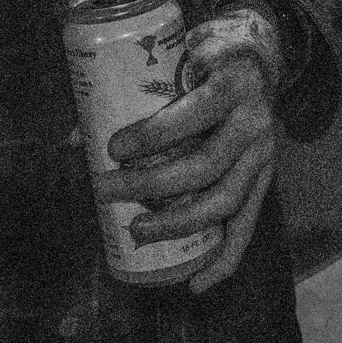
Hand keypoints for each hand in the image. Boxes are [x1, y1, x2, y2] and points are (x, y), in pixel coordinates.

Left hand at [96, 42, 277, 293]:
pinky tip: (198, 282)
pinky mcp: (265, 180)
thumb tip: (76, 139)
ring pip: (225, 200)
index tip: (112, 148)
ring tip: (136, 230)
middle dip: (152, 185)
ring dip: (178, 223)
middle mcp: (254, 123)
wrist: (258, 65)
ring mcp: (264, 155)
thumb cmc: (204, 61)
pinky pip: (247, 226)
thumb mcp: (178, 60)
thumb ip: (132, 91)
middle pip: (205, 165)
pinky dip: (225, 259)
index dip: (154, 134)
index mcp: (232, 85)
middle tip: (107, 191)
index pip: (194, 112)